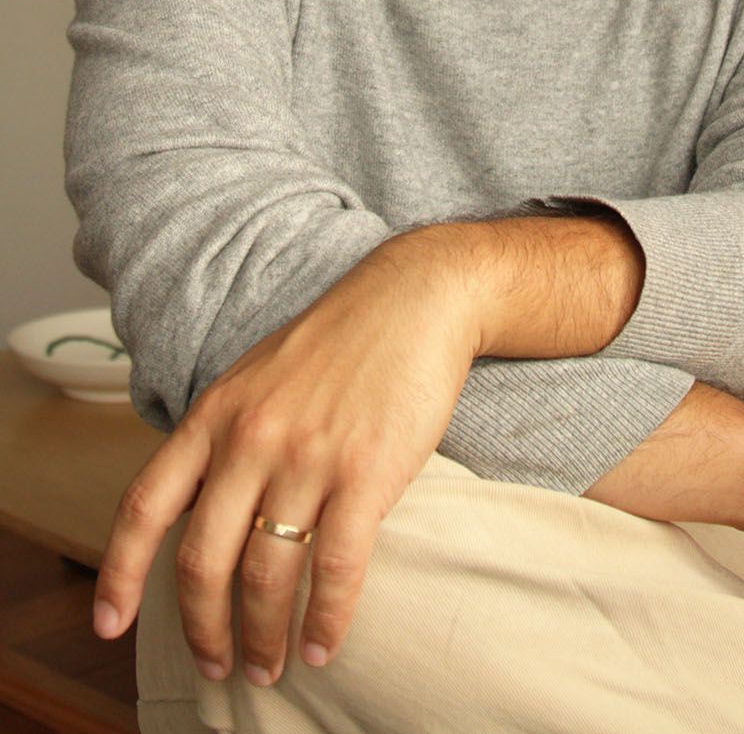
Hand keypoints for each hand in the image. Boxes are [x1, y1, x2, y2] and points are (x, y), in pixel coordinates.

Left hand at [93, 235, 478, 685]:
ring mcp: (307, 456)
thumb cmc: (336, 343)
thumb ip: (220, 435)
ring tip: (269, 666)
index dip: (119, 573)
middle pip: (201, 560)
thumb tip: (191, 508)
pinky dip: (326, 620)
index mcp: (214, 413)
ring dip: (263, 637)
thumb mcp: (255, 377)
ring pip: (265, 574)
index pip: (146, 505)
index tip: (109, 626)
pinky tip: (321, 645)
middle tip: (217, 666)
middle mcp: (250, 438)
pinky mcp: (366, 471)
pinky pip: (335, 567)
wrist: (412, 299)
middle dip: (202, 630)